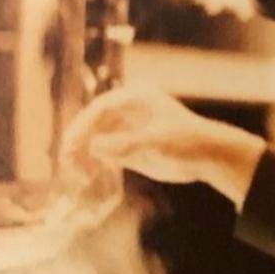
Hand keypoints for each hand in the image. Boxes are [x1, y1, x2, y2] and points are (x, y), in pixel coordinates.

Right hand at [60, 84, 266, 207]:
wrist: (208, 156)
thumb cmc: (187, 140)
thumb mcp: (157, 140)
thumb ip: (126, 143)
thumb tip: (93, 146)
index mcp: (136, 97)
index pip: (101, 107)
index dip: (83, 125)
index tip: (72, 143)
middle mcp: (128, 110)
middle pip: (93, 123)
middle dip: (78, 140)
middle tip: (66, 160)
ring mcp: (127, 129)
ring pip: (94, 138)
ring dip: (81, 154)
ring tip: (75, 172)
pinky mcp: (128, 147)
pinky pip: (103, 153)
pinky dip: (92, 163)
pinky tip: (86, 176)